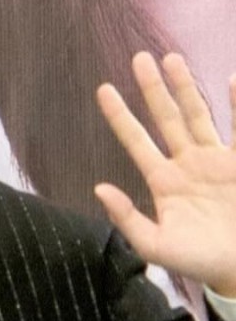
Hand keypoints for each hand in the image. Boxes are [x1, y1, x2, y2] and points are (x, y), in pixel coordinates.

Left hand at [95, 51, 235, 297]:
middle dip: (152, 89)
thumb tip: (98, 189)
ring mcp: (215, 160)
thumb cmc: (197, 261)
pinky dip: (235, 104)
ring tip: (171, 58)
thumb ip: (127, 219)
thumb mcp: (155, 246)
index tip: (103, 89)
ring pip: (197, 115)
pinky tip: (232, 79)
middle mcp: (186, 164)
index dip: (120, 116)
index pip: (136, 141)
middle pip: (166, 118)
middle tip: (139, 58)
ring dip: (185, 87)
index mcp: (162, 181)